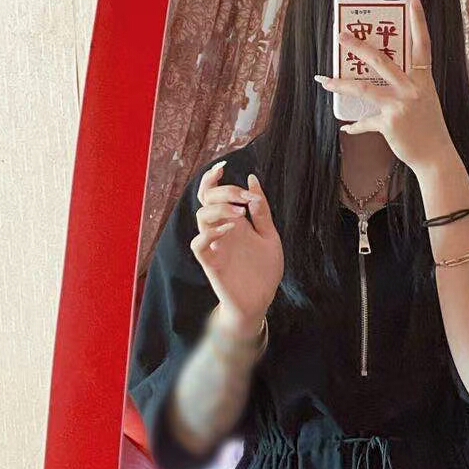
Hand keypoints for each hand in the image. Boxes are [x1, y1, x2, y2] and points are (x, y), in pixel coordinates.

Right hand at [190, 162, 283, 334]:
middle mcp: (221, 231)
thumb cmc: (264, 270)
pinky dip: (211, 233)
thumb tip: (252, 179)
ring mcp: (214, 246)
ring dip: (219, 209)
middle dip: (223, 191)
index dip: (212, 178)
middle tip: (243, 198)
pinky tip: (230, 230)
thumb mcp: (270, 236)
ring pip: (200, 218)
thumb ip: (261, 210)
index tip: (223, 167)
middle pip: (206, 201)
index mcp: (233, 221)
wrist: (261, 301)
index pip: (213, 194)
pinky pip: (199, 244)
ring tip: (240, 214)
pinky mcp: (211, 263)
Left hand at [315, 0, 455, 173]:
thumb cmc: (430, 128)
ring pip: (364, 89)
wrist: (436, 156)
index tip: (413, 0)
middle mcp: (412, 89)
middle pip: (382, 61)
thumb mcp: (424, 101)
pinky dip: (355, 126)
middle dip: (359, 46)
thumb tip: (379, 81)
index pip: (423, 45)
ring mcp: (401, 105)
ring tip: (326, 81)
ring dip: (342, 84)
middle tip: (342, 35)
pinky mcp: (390, 123)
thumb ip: (407, 88)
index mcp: (423, 80)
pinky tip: (346, 126)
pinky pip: (366, 122)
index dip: (419, 22)